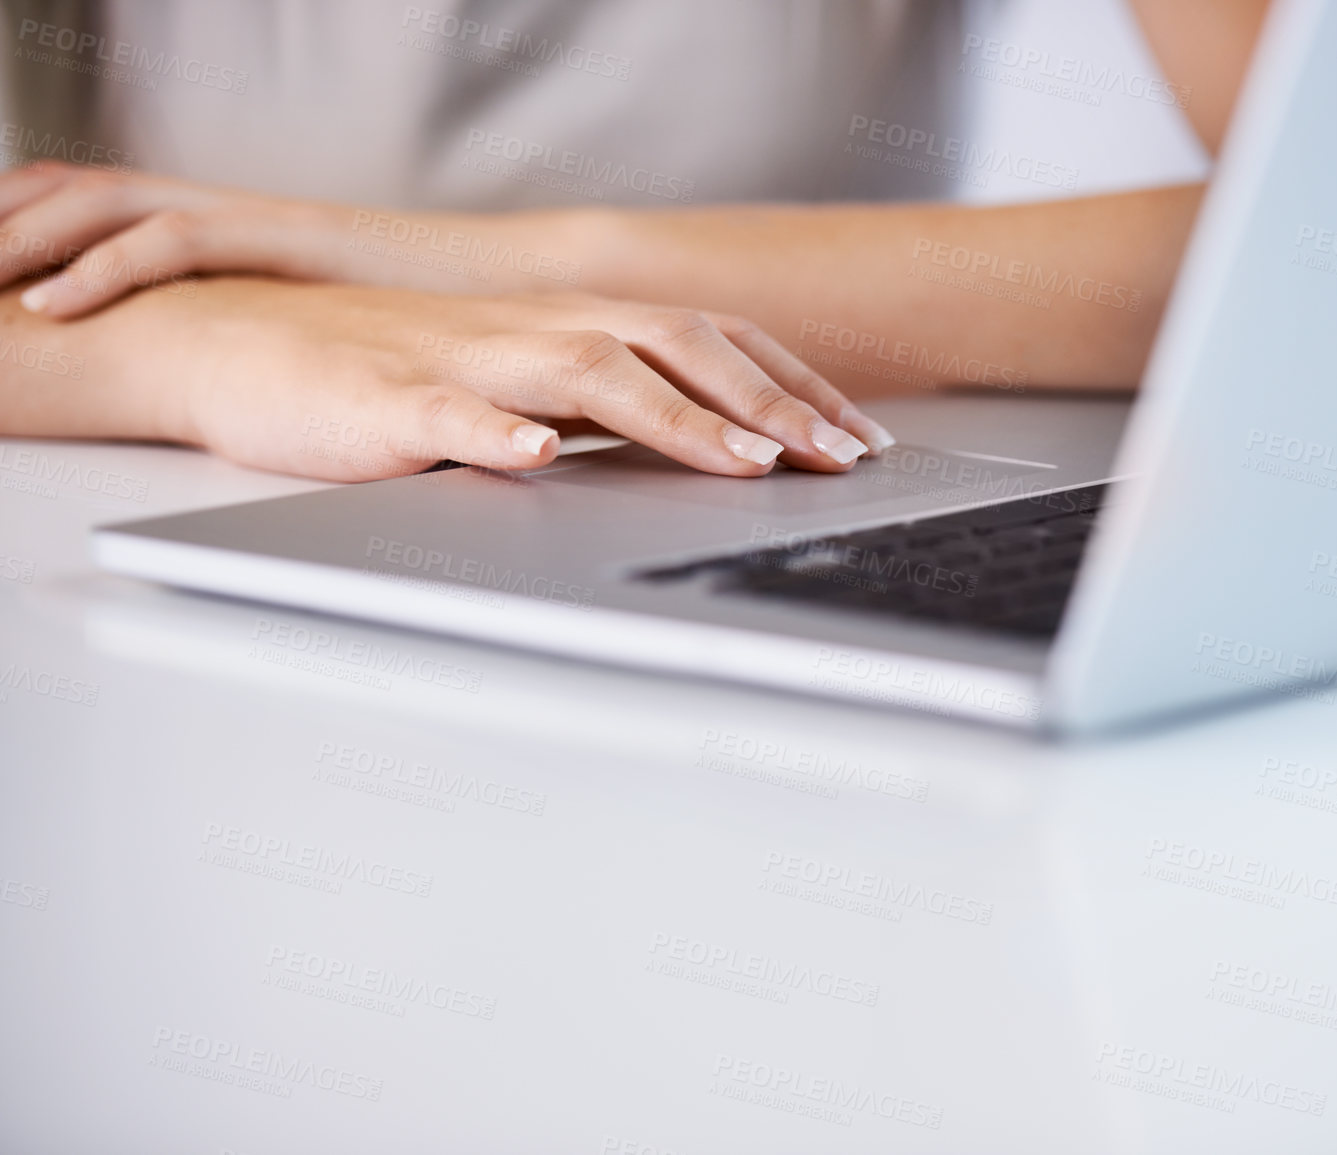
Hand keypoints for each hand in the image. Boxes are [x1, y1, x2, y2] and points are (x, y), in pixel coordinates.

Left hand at [0, 162, 511, 316]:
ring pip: (105, 204)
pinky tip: (50, 302)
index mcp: (244, 240)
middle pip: (86, 193)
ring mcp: (257, 220)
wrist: (526, 286)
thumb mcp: (341, 341)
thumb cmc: (447, 325)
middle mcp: (238, 218)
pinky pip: (168, 236)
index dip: (37, 233)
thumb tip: (240, 389)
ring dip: (24, 234)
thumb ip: (285, 348)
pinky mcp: (282, 235)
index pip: (113, 214)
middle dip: (5, 223)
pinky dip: (97, 265)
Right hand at [65, 279, 895, 480]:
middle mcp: (535, 330)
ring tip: (745, 461)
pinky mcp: (389, 401)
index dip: (790, 385)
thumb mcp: (517, 387)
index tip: (857, 438)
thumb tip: (702, 443)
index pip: (707, 344)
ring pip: (585, 373)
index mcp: (571, 327)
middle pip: (673, 347)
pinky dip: (497, 433)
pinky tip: (539, 458)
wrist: (245, 346)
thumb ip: (601, 407)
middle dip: (768, 402)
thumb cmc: (390, 377)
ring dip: (674, 418)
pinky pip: (447, 413)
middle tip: (841, 460)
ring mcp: (466, 361)